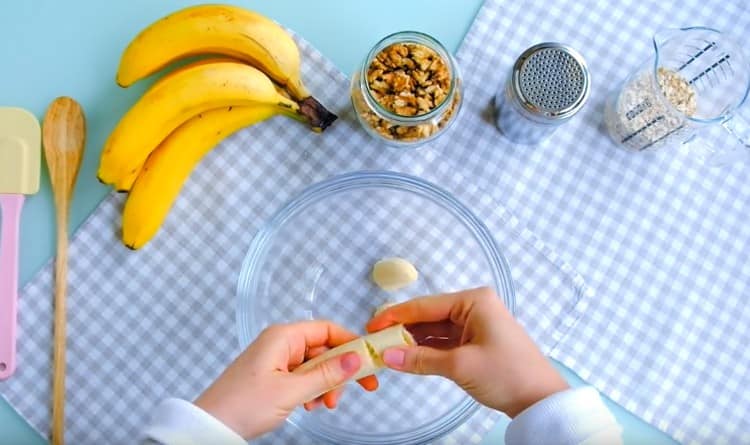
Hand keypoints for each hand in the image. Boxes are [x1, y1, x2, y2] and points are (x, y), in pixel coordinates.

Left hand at [194, 321, 378, 438]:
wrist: (210, 426)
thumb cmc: (242, 405)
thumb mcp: (292, 391)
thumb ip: (327, 374)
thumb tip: (356, 359)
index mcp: (283, 337)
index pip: (327, 329)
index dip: (351, 343)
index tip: (369, 360)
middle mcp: (280, 344)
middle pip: (324, 349)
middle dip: (339, 371)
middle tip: (360, 388)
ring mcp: (276, 360)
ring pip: (315, 366)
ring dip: (326, 385)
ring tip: (324, 404)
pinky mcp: (272, 377)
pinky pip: (302, 378)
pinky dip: (312, 391)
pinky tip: (310, 406)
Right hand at [366, 287, 567, 416]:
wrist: (541, 400)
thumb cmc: (508, 374)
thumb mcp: (460, 366)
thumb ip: (421, 359)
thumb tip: (387, 356)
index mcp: (473, 301)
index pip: (425, 305)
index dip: (395, 316)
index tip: (371, 326)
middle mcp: (474, 307)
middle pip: (428, 316)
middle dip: (402, 330)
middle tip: (374, 342)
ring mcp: (476, 325)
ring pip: (434, 330)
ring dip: (413, 342)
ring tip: (386, 351)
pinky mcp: (476, 342)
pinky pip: (444, 342)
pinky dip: (427, 350)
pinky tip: (408, 357)